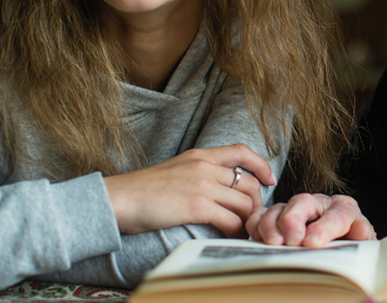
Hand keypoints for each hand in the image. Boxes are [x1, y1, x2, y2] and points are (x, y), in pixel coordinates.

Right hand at [104, 144, 275, 236]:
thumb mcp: (174, 169)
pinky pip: (230, 219)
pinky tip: (232, 236)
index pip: (241, 151)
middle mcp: (204, 166)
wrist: (117, 199)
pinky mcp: (196, 205)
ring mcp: (202, 185)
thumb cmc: (140, 190)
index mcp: (199, 155)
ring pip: (244, 202)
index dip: (261, 165)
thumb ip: (197, 173)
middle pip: (248, 182)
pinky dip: (237, 230)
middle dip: (257, 202)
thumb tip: (217, 187)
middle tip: (254, 216)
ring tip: (244, 230)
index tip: (270, 179)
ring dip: (249, 219)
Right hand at [246, 193, 375, 246]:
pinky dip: (256, 225)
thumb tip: (360, 229)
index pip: (338, 213)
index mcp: (344, 208)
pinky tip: (258, 238)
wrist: (337, 246)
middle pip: (303, 202)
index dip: (326, 227)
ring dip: (272, 225)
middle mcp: (318, 204)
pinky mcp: (276, 218)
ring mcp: (295, 209)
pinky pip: (260, 215)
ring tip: (274, 243)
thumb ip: (361, 236)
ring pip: (279, 208)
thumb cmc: (348, 244)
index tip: (313, 242)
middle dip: (294, 221)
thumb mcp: (360, 243)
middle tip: (292, 241)